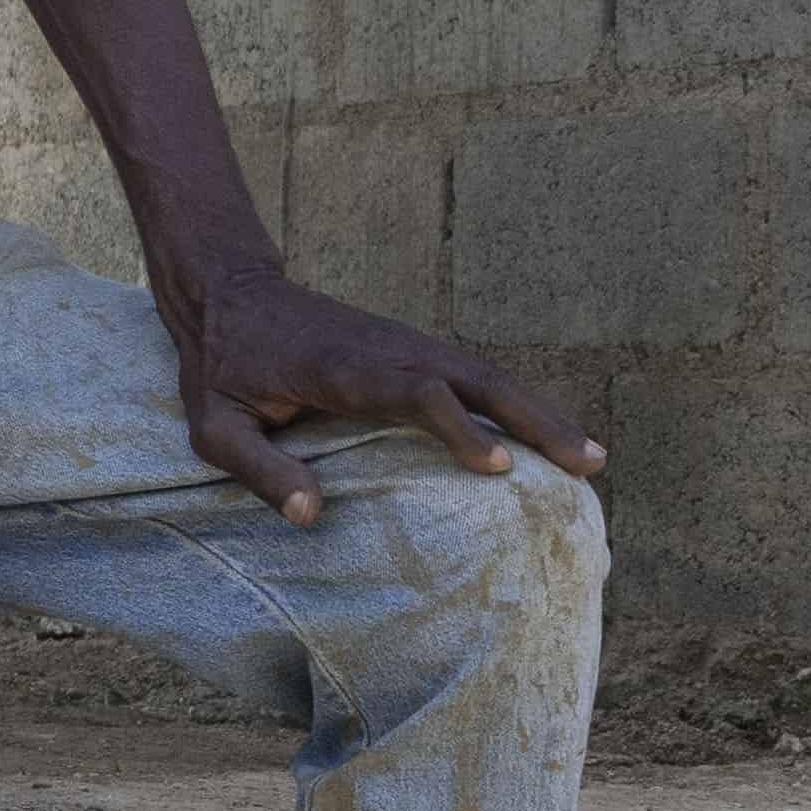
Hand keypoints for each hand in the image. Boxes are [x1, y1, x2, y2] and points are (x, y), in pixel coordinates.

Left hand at [168, 266, 608, 526]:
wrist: (230, 294)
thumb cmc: (222, 368)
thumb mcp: (216, 426)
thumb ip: (258, 468)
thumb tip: (310, 515)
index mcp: (342, 368)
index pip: (414, 391)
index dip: (456, 426)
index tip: (496, 465)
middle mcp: (387, 350)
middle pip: (474, 379)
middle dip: (534, 420)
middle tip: (588, 464)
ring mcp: (406, 345)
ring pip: (485, 376)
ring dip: (540, 413)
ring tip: (593, 458)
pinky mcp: (412, 351)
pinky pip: (473, 378)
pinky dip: (517, 404)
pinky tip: (550, 436)